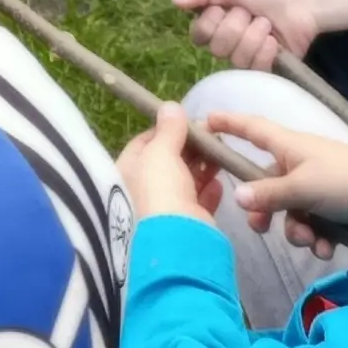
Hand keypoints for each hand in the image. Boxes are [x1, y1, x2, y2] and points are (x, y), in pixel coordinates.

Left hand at [117, 105, 219, 230]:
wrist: (178, 240)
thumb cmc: (161, 190)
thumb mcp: (161, 152)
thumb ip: (168, 130)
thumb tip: (169, 106)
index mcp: (127, 171)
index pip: (144, 143)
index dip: (165, 130)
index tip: (186, 121)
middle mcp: (141, 190)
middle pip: (167, 162)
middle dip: (189, 148)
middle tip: (212, 134)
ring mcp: (165, 209)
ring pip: (185, 181)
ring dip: (203, 167)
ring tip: (220, 153)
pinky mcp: (187, 224)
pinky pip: (198, 202)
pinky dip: (208, 191)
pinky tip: (219, 183)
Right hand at [173, 0, 347, 71]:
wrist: (300, 2)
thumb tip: (174, 1)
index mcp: (215, 23)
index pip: (198, 35)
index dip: (211, 23)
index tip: (223, 7)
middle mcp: (227, 43)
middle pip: (217, 48)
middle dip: (236, 26)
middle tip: (250, 13)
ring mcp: (246, 58)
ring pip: (236, 59)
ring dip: (254, 36)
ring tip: (266, 24)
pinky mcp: (265, 70)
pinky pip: (256, 68)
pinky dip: (266, 51)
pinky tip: (275, 41)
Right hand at [204, 110, 347, 256]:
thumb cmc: (347, 182)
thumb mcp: (302, 188)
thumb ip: (267, 194)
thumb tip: (235, 196)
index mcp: (289, 145)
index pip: (251, 129)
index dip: (227, 124)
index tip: (202, 123)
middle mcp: (300, 163)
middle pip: (266, 183)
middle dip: (264, 208)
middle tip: (260, 227)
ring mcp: (318, 186)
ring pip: (289, 209)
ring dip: (295, 229)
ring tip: (310, 241)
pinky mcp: (335, 208)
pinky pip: (311, 223)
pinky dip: (315, 236)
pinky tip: (326, 247)